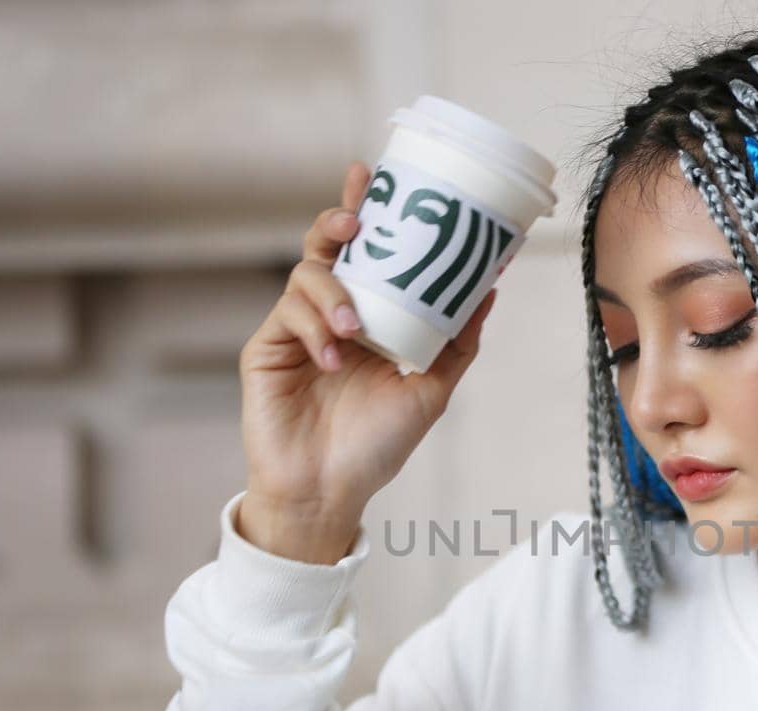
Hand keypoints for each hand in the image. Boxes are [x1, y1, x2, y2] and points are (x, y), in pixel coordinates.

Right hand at [235, 161, 499, 558]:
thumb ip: (458, 341)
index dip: (366, 209)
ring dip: (332, 292)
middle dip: (338, 220)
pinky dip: (314, 328)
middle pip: (328, 247)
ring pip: (307, 275)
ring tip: (354, 327)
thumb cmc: (377, 445)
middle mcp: (333, 314)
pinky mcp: (267, 348)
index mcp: (370, 317)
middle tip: (354, 219)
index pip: (368, 253)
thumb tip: (491, 288)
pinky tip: (332, 357)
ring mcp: (297, 329)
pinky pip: (288, 315)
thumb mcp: (431, 390)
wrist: (329, 491)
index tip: (372, 173)